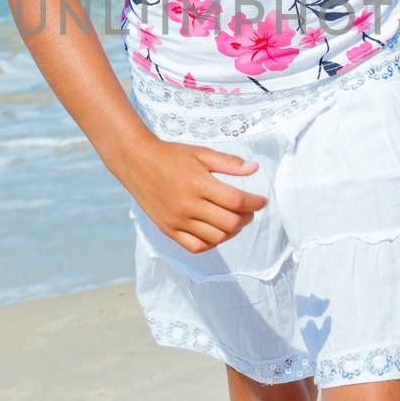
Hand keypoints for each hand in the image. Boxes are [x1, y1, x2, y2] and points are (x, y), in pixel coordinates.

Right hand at [120, 137, 267, 253]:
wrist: (137, 162)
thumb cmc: (171, 156)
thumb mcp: (201, 153)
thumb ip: (229, 163)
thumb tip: (254, 169)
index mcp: (198, 184)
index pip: (236, 201)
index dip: (255, 202)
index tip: (262, 201)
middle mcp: (188, 205)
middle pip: (230, 222)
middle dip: (247, 217)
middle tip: (249, 210)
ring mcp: (177, 221)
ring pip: (217, 237)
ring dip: (232, 230)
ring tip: (235, 219)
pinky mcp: (169, 230)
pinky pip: (197, 247)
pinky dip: (212, 243)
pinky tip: (217, 231)